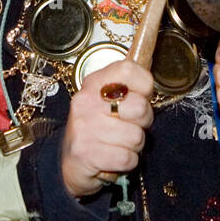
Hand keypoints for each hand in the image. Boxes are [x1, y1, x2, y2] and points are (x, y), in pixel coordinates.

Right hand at [60, 60, 153, 198]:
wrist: (69, 162)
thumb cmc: (95, 128)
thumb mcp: (106, 100)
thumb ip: (128, 84)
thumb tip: (150, 58)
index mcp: (94, 84)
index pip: (129, 70)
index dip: (145, 85)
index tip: (141, 96)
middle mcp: (86, 102)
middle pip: (140, 107)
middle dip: (143, 122)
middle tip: (129, 126)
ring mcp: (84, 127)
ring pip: (136, 137)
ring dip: (134, 146)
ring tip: (119, 143)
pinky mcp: (86, 153)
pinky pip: (128, 158)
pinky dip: (127, 162)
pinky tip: (114, 157)